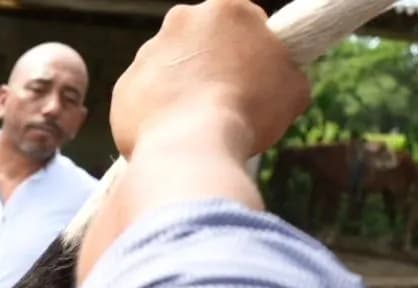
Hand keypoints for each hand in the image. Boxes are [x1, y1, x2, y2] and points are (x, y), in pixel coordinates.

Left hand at [111, 0, 308, 161]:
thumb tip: (281, 79)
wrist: (191, 144)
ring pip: (170, 69)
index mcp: (227, 9)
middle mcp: (181, 21)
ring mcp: (147, 53)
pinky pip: (144, 99)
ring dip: (181, 89)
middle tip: (224, 99)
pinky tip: (172, 134)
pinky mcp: (124, 86)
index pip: (242, 22)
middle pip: (200, 41)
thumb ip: (285, 73)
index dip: (249, 49)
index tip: (251, 74)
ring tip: (196, 123)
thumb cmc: (249, 111)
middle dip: (211, 64)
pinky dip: (156, 114)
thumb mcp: (293, 89)